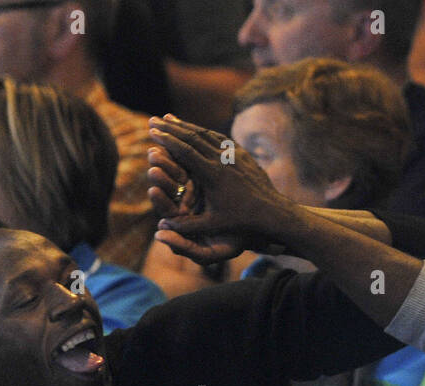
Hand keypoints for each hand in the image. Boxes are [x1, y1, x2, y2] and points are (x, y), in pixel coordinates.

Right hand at [147, 114, 298, 258]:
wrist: (272, 212)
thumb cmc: (240, 222)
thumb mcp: (212, 226)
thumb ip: (186, 226)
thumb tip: (160, 228)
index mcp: (213, 175)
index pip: (186, 151)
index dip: (167, 140)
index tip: (152, 132)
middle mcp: (223, 160)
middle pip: (192, 137)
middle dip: (171, 128)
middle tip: (153, 120)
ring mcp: (233, 154)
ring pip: (205, 134)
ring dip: (185, 126)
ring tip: (168, 119)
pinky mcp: (241, 153)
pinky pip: (219, 138)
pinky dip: (203, 131)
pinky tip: (194, 129)